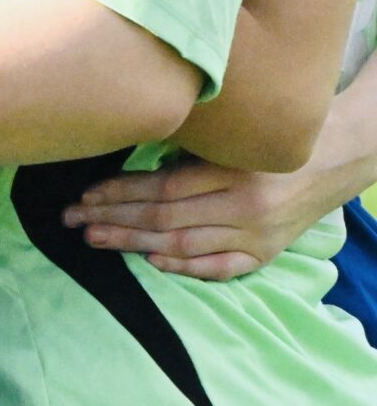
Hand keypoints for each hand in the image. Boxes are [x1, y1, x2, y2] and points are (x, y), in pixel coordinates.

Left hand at [63, 156, 346, 280]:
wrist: (334, 161)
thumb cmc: (268, 140)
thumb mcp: (229, 136)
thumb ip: (186, 151)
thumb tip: (128, 164)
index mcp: (233, 172)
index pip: (162, 188)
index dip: (118, 192)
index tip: (84, 195)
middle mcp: (245, 207)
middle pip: (165, 218)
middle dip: (113, 219)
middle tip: (73, 219)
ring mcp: (257, 236)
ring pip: (184, 245)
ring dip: (133, 243)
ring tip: (95, 238)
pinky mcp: (266, 254)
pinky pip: (221, 268)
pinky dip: (185, 267)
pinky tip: (151, 261)